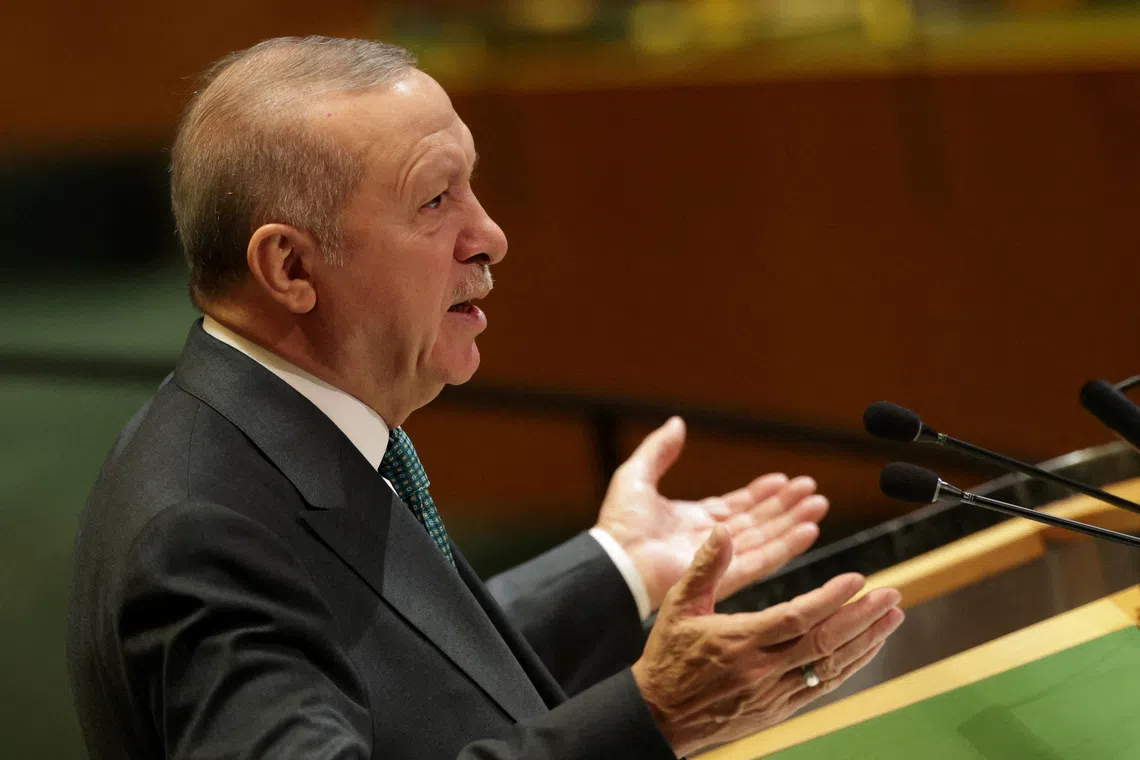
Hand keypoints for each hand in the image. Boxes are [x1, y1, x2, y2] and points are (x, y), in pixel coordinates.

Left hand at [595, 417, 829, 610]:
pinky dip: (787, 546)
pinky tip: (808, 530)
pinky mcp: (726, 575)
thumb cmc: (619, 525)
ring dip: (793, 522)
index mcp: (693, 520)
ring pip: (766, 538)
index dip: (761, 493)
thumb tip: (676, 423)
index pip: (737, 506)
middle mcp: (711, 540)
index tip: (784, 481)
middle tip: (813, 491)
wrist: (615, 562)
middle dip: (786, 506)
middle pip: (758, 521)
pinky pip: (763, 560)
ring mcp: (720, 559)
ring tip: (818, 506)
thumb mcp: (638, 475)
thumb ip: (659, 450)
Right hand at [632, 527, 903, 757]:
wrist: (660, 717)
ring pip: (830, 667)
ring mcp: (773, 693)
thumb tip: (723, 531)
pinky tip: (866, 649)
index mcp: (738, 641)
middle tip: (893, 595)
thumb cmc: (668, 657)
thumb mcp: (678, 606)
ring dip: (866, 642)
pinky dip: (849, 666)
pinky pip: (822, 687)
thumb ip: (705, 567)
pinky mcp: (778, 709)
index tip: (858, 579)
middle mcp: (761, 670)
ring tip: (892, 618)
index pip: (796, 617)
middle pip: (824, 642)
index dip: (831, 599)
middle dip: (863, 618)